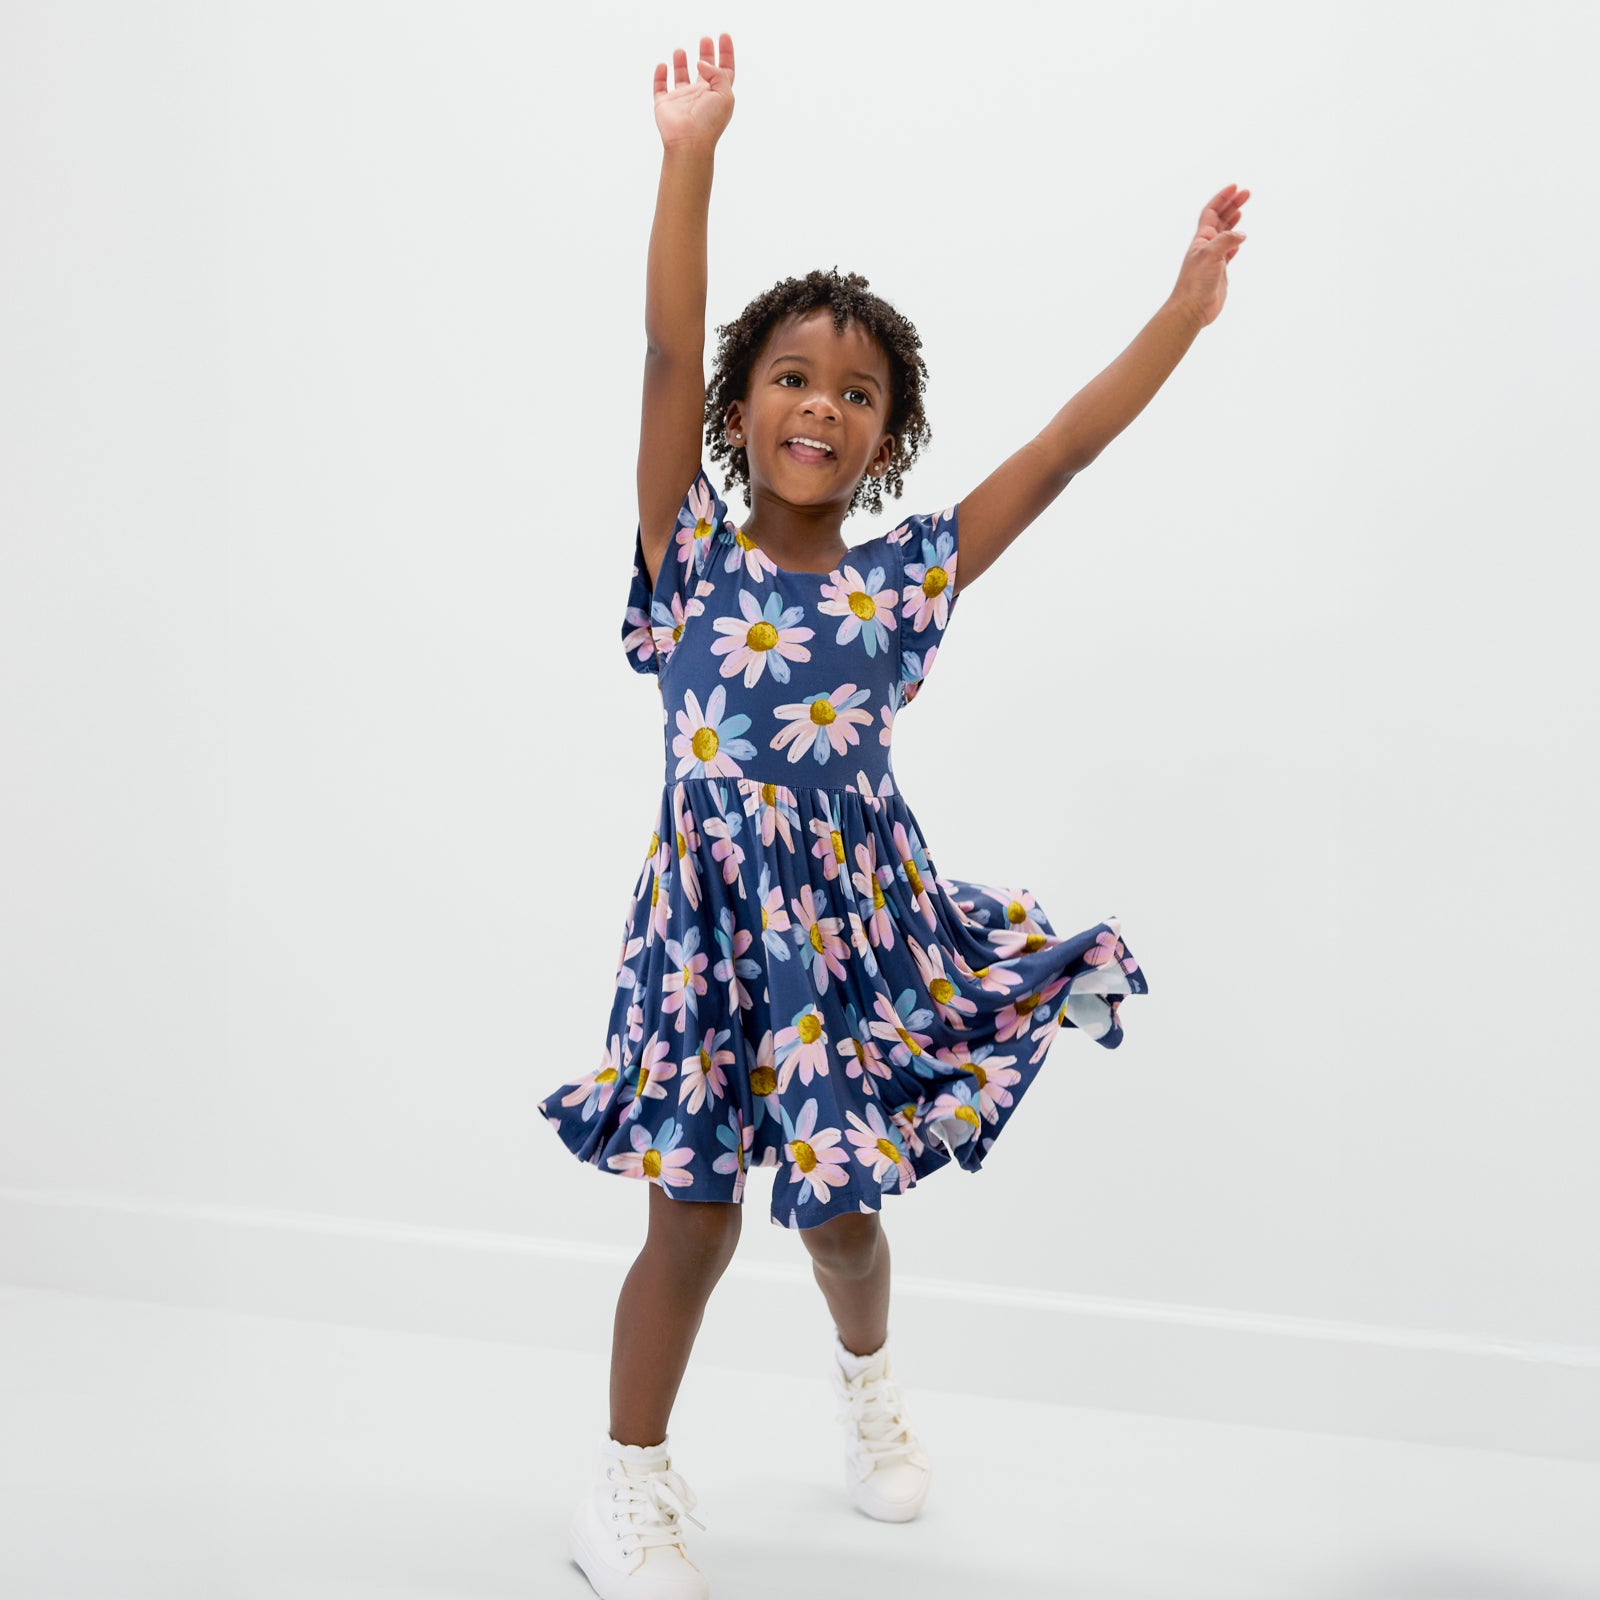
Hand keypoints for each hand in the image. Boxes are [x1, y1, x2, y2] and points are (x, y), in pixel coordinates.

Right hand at [653, 33, 735, 152]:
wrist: (689, 142)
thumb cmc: (709, 122)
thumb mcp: (725, 94)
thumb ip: (717, 73)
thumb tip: (701, 62)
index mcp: (717, 94)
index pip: (724, 70)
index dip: (726, 52)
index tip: (724, 36)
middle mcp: (700, 95)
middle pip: (704, 71)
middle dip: (706, 54)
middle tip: (705, 39)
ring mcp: (682, 100)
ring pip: (681, 77)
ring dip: (681, 63)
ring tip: (681, 50)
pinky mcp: (664, 105)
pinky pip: (660, 87)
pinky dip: (660, 76)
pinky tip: (662, 66)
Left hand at [1169, 183, 1249, 327]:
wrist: (1191, 310)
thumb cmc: (1196, 283)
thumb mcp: (1211, 255)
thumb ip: (1226, 240)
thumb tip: (1241, 234)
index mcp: (1201, 239)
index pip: (1211, 211)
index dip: (1222, 198)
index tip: (1235, 187)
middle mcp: (1206, 246)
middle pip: (1220, 219)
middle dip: (1232, 205)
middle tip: (1247, 193)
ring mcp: (1213, 258)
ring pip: (1224, 234)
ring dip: (1233, 221)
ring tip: (1242, 210)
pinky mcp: (1219, 271)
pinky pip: (1228, 251)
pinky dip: (1235, 242)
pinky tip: (1240, 239)